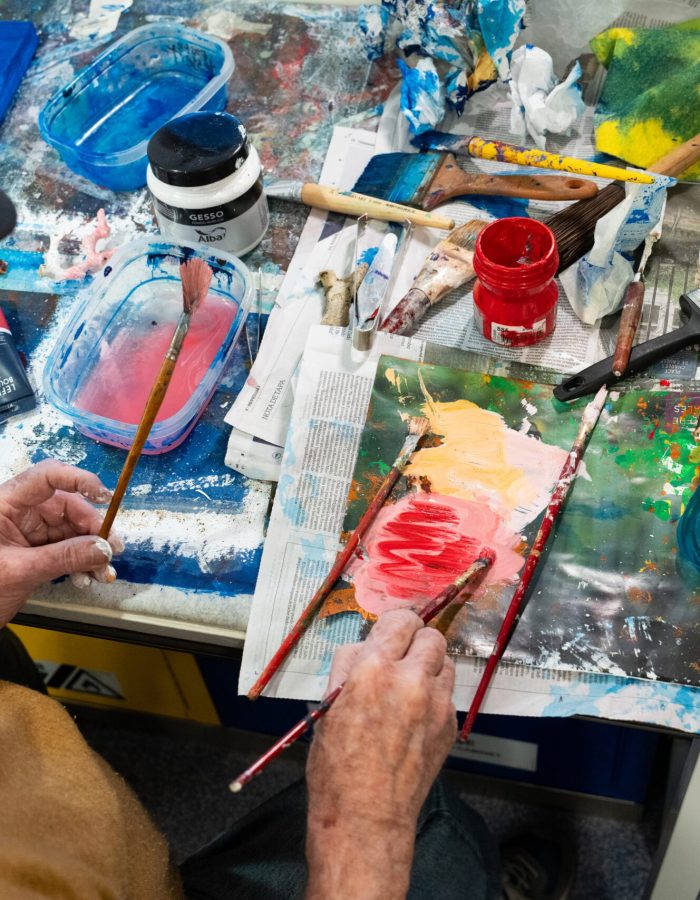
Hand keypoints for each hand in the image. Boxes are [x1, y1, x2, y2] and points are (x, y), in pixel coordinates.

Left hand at [0, 460, 122, 626]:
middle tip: (112, 551)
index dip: (78, 480)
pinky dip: (83, 562)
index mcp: (6, 504)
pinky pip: (69, 549)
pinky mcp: (37, 551)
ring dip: (93, 551)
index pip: (47, 477)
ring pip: (73, 530)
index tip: (104, 497)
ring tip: (104, 573)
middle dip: (93, 529)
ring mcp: (30, 531)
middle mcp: (20, 511)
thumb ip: (64, 557)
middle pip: (68, 506)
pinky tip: (89, 578)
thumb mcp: (20, 571)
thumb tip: (104, 549)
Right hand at [305, 609, 455, 899]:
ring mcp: (436, 705)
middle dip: (416, 641)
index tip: (391, 632)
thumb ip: (349, 666)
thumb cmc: (335, 766)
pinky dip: (435, 694)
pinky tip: (415, 714)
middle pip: (432, 636)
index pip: (401, 620)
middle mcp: (410, 680)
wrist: (366, 818)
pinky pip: (448, 693)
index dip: (396, 624)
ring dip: (429, 665)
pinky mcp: (450, 727)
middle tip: (400, 657)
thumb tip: (366, 646)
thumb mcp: (328, 705)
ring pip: (446, 662)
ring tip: (410, 684)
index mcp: (373, 670)